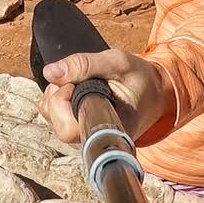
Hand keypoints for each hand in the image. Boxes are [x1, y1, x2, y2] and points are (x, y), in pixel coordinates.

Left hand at [37, 49, 171, 144]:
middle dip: (58, 95)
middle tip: (78, 80)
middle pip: (57, 125)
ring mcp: (84, 136)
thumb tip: (50, 72)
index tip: (76, 85)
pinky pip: (52, 114)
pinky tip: (75, 88)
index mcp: (108, 131)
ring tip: (80, 83)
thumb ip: (85, 64)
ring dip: (57, 94)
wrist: (153, 92)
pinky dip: (56, 96)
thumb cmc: (140, 80)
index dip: (63, 104)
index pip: (69, 130)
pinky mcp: (77, 129)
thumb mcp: (118, 62)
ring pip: (51, 118)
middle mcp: (94, 139)